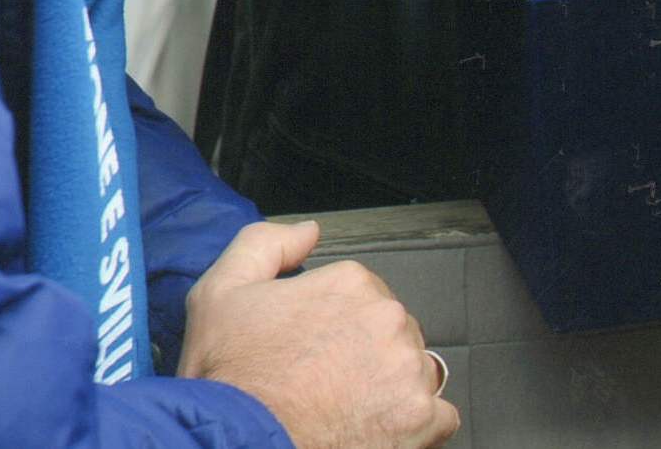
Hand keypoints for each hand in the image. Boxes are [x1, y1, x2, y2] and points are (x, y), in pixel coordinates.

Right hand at [180, 220, 456, 448]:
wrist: (236, 444)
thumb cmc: (230, 380)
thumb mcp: (220, 293)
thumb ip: (266, 244)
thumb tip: (310, 232)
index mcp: (351, 284)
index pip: (363, 297)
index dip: (336, 327)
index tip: (313, 350)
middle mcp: (388, 319)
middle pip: (392, 333)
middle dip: (366, 355)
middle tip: (326, 383)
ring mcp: (408, 370)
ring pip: (414, 372)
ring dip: (390, 388)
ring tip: (347, 409)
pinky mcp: (420, 419)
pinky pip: (439, 417)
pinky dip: (414, 426)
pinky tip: (377, 429)